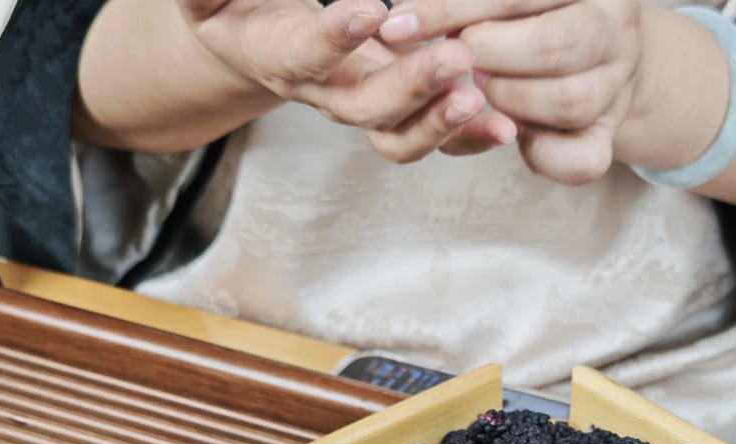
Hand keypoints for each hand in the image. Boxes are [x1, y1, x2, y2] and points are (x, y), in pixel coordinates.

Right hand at [178, 0, 513, 161]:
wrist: (252, 41)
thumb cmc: (232, 10)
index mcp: (278, 58)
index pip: (302, 55)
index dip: (331, 39)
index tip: (363, 10)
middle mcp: (324, 94)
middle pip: (365, 110)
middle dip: (410, 89)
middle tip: (454, 61)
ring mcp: (362, 108)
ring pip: (400, 137)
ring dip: (443, 125)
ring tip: (484, 103)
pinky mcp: (395, 113)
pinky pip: (431, 139)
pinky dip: (468, 137)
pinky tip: (503, 123)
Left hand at [380, 0, 642, 182]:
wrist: (597, 48)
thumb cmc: (532, 11)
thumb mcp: (514, 0)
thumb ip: (471, 3)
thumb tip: (407, 15)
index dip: (452, 8)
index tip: (398, 23)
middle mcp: (619, 28)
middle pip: (558, 46)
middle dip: (487, 56)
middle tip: (452, 60)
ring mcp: (617, 87)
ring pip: (570, 102)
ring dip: (509, 101)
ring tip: (476, 89)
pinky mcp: (608, 137)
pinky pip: (583, 160)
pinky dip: (541, 157)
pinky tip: (506, 132)